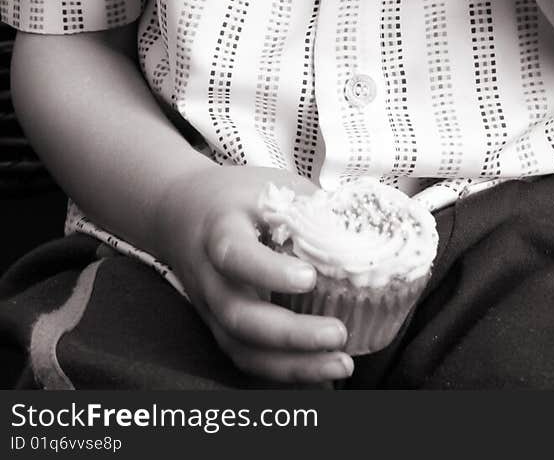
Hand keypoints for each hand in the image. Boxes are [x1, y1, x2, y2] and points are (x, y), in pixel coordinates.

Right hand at [154, 162, 352, 384]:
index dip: (270, 272)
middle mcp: (211, 277)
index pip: (236, 256)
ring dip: (292, 365)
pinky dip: (283, 374)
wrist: (180, 212)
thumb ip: (309, 207)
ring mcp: (211, 309)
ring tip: (339, 364)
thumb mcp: (270, 185)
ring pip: (243, 349)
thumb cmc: (235, 197)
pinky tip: (320, 377)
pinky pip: (248, 360)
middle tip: (338, 334)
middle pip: (241, 317)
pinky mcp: (220, 328)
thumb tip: (362, 226)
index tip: (309, 278)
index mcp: (221, 232)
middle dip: (291, 334)